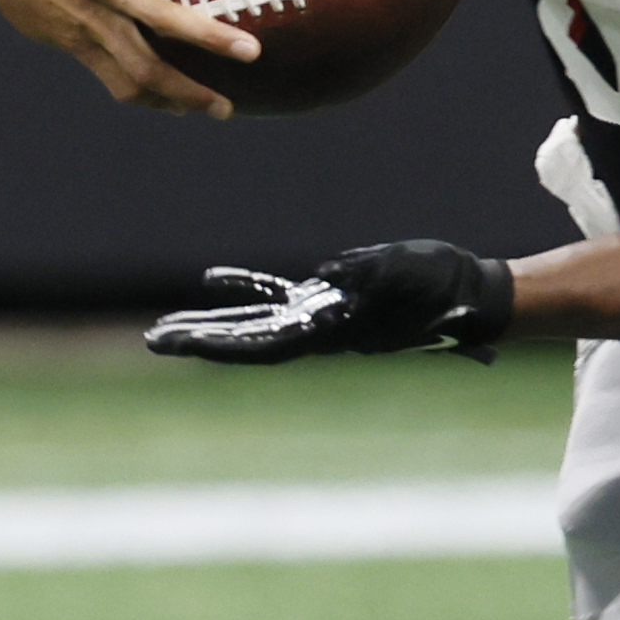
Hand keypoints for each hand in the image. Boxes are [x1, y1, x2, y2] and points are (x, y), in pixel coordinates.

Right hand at [0, 0, 265, 114]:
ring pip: (141, 66)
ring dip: (183, 91)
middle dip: (209, 38)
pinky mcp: (78, 45)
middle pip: (162, 19)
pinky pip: (118, 81)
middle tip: (250, 52)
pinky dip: (151, 98)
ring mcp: (92, 21)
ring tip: (221, 107)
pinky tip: (179, 108)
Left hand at [144, 240, 510, 362]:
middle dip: (198, 340)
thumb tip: (328, 274)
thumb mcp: (407, 273)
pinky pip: (277, 293)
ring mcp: (319, 315)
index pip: (264, 346)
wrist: (468, 295)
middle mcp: (317, 331)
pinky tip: (213, 279)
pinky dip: (245, 286)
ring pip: (252, 322)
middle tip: (151, 339)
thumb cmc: (442, 285)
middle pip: (246, 340)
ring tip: (164, 328)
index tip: (180, 345)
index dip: (221, 346)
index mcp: (332, 333)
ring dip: (208, 323)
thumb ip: (368, 274)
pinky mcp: (327, 296)